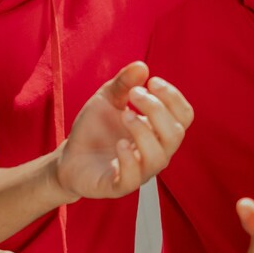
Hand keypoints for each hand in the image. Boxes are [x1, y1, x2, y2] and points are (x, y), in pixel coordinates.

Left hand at [57, 62, 193, 200]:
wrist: (69, 156)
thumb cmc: (95, 128)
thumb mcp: (107, 98)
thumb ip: (124, 83)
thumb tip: (142, 66)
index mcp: (159, 131)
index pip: (184, 116)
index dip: (173, 98)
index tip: (151, 82)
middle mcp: (156, 152)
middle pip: (175, 134)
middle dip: (157, 109)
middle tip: (134, 94)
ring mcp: (140, 171)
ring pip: (159, 157)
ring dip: (144, 131)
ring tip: (125, 115)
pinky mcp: (119, 186)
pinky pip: (134, 178)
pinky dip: (129, 158)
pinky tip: (119, 143)